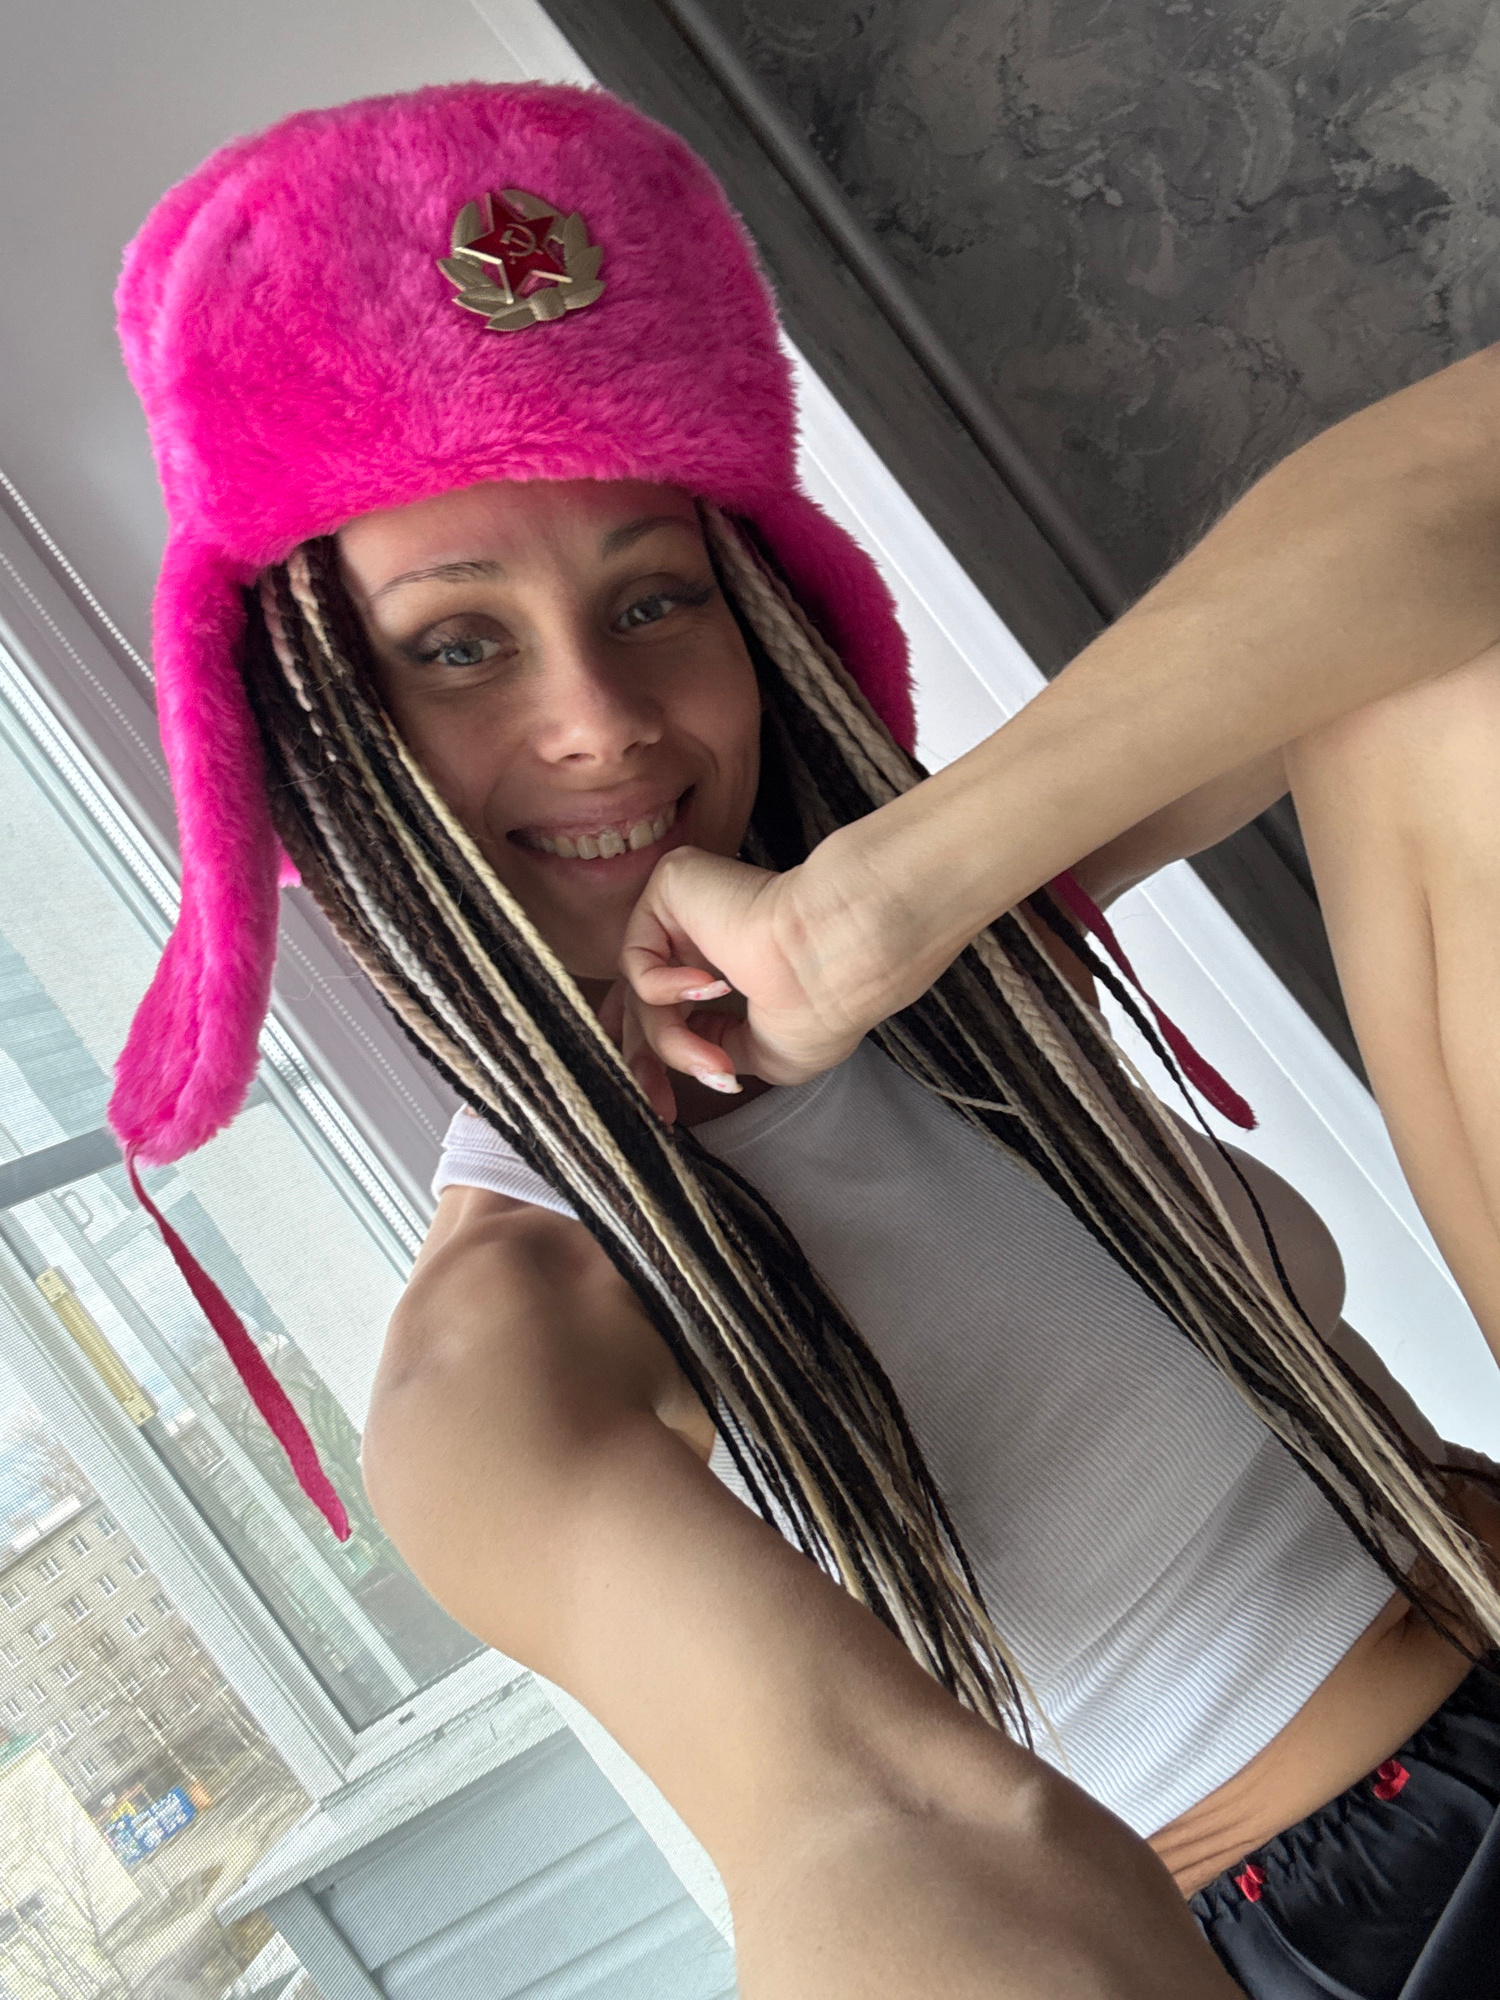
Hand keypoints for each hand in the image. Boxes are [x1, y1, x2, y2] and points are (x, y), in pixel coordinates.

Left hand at [607, 841, 898, 1121]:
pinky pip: (638, 957)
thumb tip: (693, 1056)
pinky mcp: (671, 888)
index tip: (666, 1109)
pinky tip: (714, 985)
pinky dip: (664, 988)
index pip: (670, 1013)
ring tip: (716, 1065)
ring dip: (674, 1041)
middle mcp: (704, 938)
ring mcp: (685, 913)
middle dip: (647, 1061)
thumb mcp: (766, 1054)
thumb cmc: (821, 1005)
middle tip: (660, 1103)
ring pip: (642, 994)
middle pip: (642, 1006)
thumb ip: (718, 1049)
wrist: (832, 959)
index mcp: (730, 968)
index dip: (656, 1062)